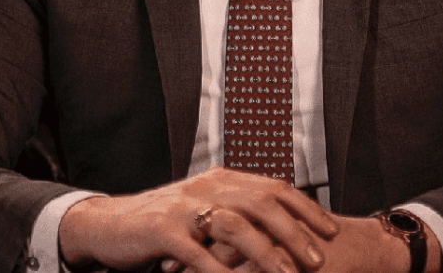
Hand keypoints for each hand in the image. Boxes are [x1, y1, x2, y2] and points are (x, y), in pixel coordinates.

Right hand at [58, 167, 338, 272]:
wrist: (110, 223)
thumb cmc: (164, 223)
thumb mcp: (203, 210)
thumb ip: (237, 213)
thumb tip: (281, 229)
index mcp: (221, 179)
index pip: (273, 187)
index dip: (305, 207)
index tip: (331, 230)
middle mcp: (207, 186)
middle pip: (261, 203)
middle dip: (294, 232)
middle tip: (318, 259)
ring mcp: (185, 207)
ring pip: (235, 226)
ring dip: (265, 253)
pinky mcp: (163, 231)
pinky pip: (198, 253)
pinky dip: (220, 272)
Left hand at [181, 213, 440, 272]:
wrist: (365, 250)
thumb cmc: (325, 247)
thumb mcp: (288, 237)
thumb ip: (260, 238)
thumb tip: (224, 248)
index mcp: (263, 212)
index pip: (217, 220)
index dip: (192, 236)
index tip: (169, 251)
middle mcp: (267, 222)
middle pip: (216, 234)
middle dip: (190, 253)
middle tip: (166, 267)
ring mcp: (277, 241)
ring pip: (231, 255)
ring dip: (206, 269)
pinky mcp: (289, 261)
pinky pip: (256, 271)